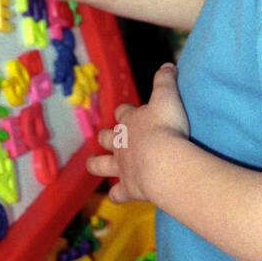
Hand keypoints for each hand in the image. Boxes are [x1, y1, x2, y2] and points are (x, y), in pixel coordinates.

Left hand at [87, 63, 189, 203]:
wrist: (164, 161)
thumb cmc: (166, 127)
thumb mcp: (168, 97)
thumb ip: (166, 80)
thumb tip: (167, 64)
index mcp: (130, 121)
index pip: (123, 113)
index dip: (125, 112)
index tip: (129, 111)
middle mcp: (120, 143)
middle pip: (106, 137)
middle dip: (105, 137)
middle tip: (107, 137)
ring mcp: (122, 167)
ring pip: (101, 165)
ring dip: (97, 164)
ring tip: (93, 164)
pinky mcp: (128, 188)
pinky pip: (117, 194)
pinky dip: (117, 195)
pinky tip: (118, 196)